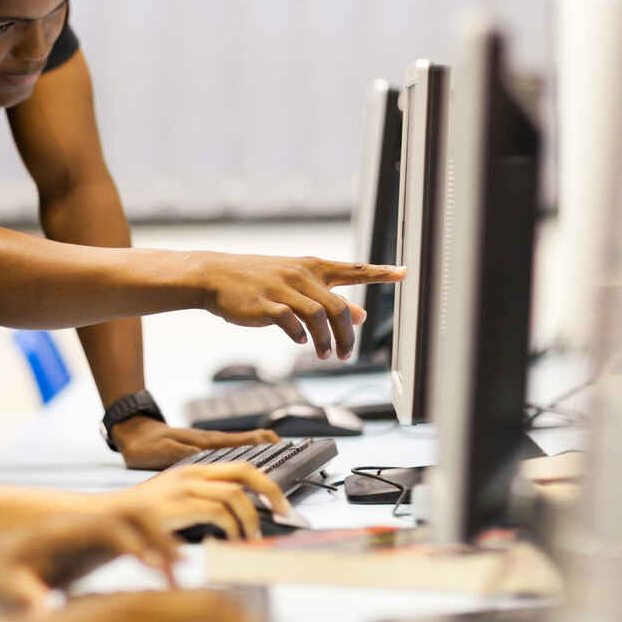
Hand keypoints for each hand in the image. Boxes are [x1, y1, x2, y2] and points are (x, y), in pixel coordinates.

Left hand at [0, 511, 181, 612]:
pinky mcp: (98, 544)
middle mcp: (81, 523)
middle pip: (130, 511)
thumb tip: (42, 613)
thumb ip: (23, 596)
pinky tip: (164, 581)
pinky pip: (135, 538)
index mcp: (60, 530)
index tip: (151, 567)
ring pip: (138, 520)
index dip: (130, 542)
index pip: (103, 525)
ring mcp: (91, 531)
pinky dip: (154, 552)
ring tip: (178, 575)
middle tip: (178, 568)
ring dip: (161, 541)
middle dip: (158, 535)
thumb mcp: (4, 587)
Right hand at [109, 460, 292, 540]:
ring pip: (235, 493)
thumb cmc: (141, 519)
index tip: (281, 502)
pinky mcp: (177, 505)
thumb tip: (236, 519)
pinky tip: (230, 539)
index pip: (240, 467)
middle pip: (244, 471)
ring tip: (251, 536)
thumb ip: (202, 504)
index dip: (266, 482)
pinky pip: (218, 511)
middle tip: (284, 512)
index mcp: (193, 471)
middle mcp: (191, 474)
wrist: (107, 519)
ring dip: (251, 517)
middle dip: (271, 490)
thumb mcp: (175, 504)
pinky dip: (231, 527)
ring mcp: (184, 487)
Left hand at [111, 414, 280, 470]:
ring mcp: (206, 444)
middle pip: (246, 442)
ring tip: (278, 452)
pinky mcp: (200, 448)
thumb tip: (205, 459)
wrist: (130, 433)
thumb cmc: (143, 444)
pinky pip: (228, 450)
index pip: (239, 442)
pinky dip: (244, 452)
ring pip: (239, 446)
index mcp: (204, 443)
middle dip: (268, 446)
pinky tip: (248, 459)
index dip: (260, 443)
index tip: (280, 445)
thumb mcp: (160, 451)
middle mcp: (209, 442)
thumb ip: (183, 455)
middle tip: (289, 449)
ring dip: (259, 448)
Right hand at [200, 256, 403, 359]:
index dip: (381, 273)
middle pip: (338, 306)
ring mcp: (282, 288)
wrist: (216, 275)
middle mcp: (301, 274)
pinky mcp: (265, 304)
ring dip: (326, 340)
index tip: (405, 273)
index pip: (354, 269)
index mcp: (312, 266)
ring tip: (326, 355)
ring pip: (318, 316)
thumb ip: (328, 297)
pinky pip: (290, 321)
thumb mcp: (297, 284)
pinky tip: (301, 342)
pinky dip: (300, 335)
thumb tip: (361, 315)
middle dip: (347, 335)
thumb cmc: (259, 280)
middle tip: (346, 354)